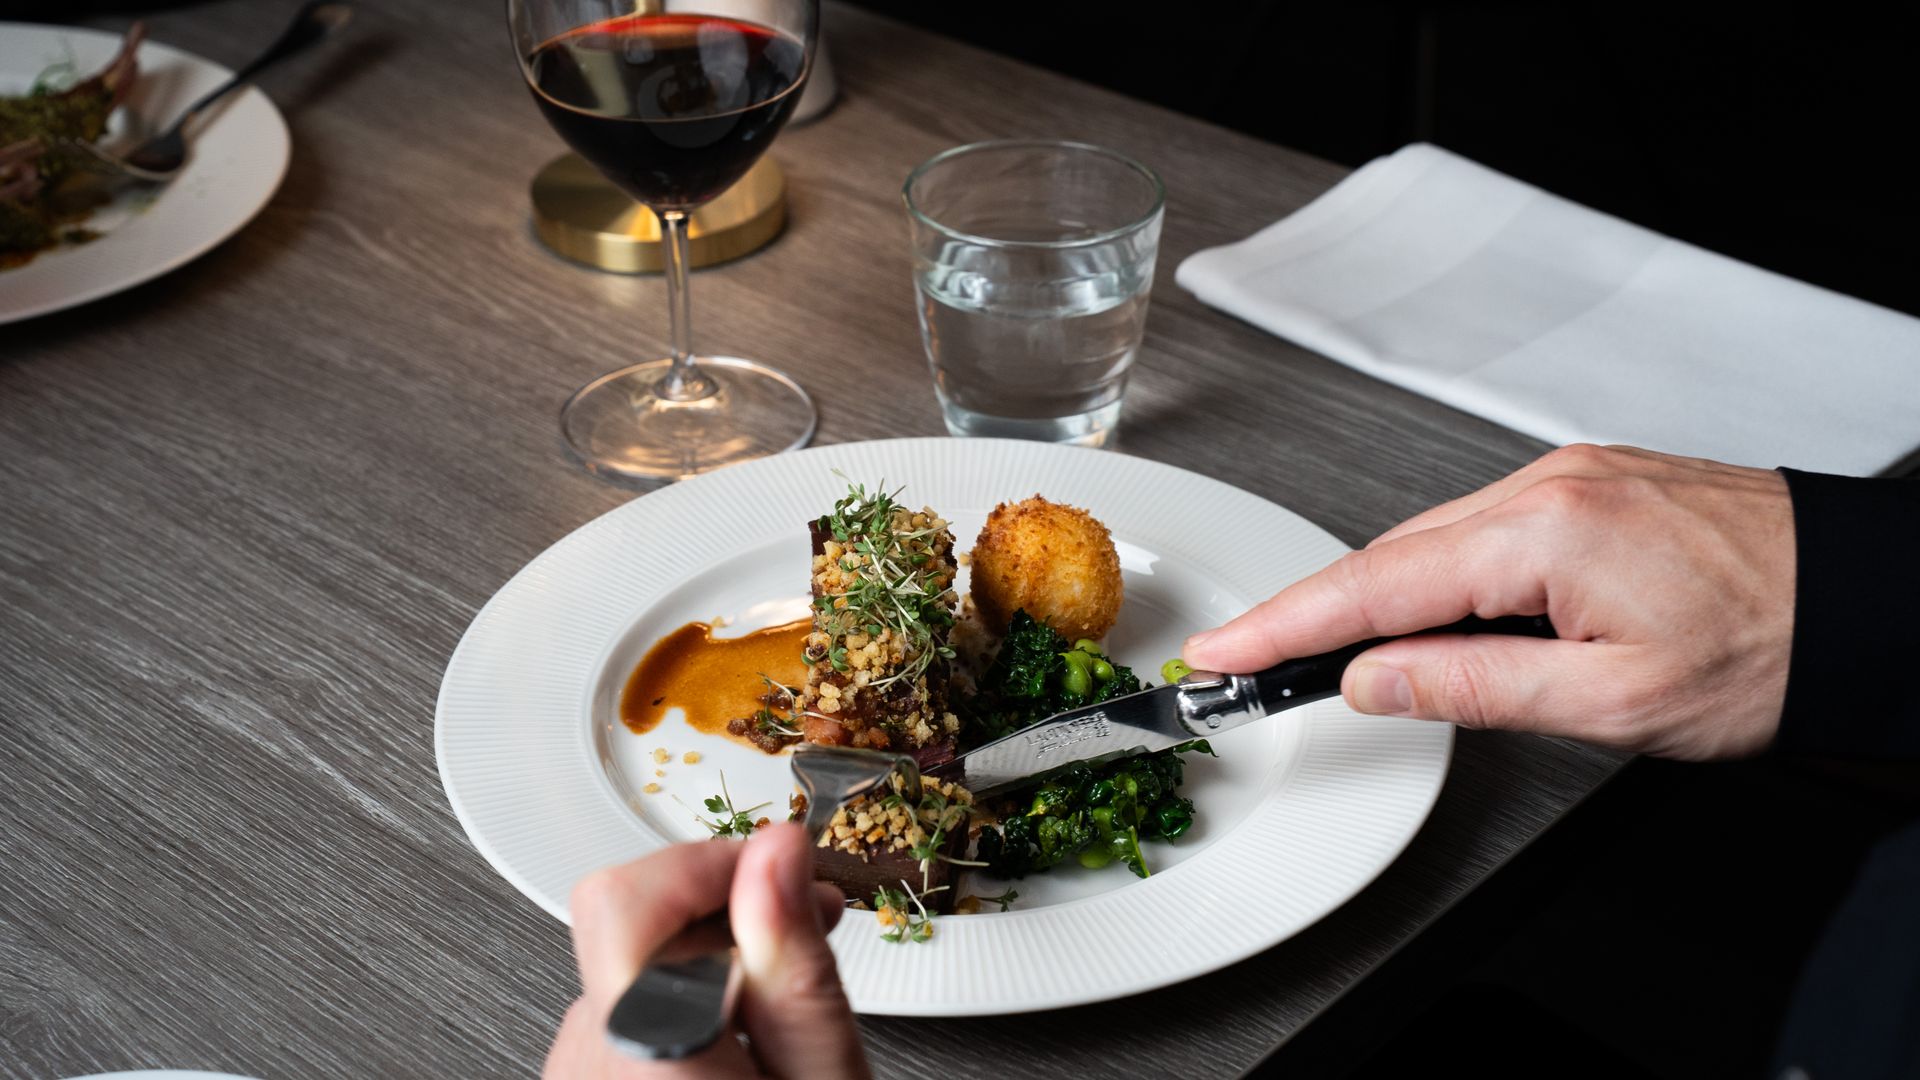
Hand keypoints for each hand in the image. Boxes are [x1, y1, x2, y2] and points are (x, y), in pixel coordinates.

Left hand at [544, 824, 869, 1079]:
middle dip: (735, 908)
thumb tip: (777, 848)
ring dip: (717, 957)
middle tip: (815, 927)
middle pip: (640, 921)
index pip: (623, 896)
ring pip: (638, 960)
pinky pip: (627, 1004)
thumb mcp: (823, 1076)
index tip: (776, 876)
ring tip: (789, 995)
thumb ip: (795, 967)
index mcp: (645, 1044)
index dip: (708, 865)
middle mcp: (588, 1054)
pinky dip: (690, 1000)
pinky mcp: (582, 1073)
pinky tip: (745, 1032)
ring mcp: (576, 1065)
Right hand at [1184, 445, 1795, 759]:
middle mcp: (1548, 484)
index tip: (1222, 653)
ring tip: (1337, 657)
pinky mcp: (1593, 481)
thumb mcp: (1613, 702)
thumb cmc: (1774, 650)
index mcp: (1545, 533)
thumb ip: (1471, 686)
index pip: (1375, 586)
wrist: (1877, 602)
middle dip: (1316, 611)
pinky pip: (1481, 525)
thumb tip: (1368, 678)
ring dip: (1381, 594)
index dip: (1284, 624)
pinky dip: (1438, 571)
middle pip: (1392, 553)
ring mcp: (1571, 474)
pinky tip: (1431, 610)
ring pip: (1435, 537)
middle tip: (1253, 667)